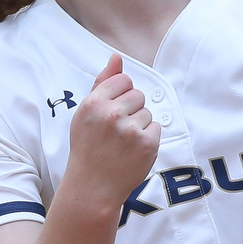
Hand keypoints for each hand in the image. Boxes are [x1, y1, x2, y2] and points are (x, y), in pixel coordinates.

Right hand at [64, 54, 160, 215]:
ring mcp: (130, 130)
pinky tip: (132, 150)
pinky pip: (156, 128)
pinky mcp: (147, 144)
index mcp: (93, 103)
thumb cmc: (88, 147)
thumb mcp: (86, 113)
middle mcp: (111, 114)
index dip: (121, 95)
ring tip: (122, 143)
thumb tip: (116, 57)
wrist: (93, 186)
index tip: (113, 111)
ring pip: (147, 113)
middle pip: (138, 95)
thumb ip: (102, 83)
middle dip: (131, 110)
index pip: (123, 80)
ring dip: (139, 126)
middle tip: (116, 131)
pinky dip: (147, 139)